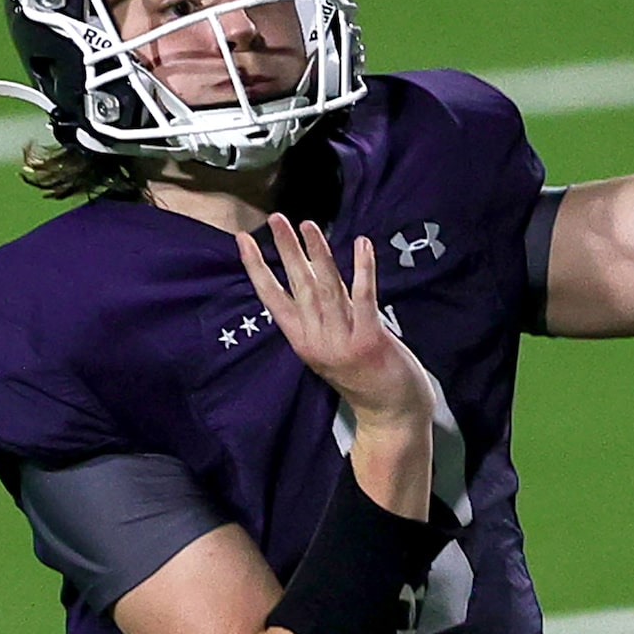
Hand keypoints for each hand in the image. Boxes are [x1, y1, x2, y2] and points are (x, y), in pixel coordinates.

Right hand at [237, 215, 434, 424]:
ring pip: (325, 288)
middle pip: (297, 286)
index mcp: (302, 341)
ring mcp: (342, 340)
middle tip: (276, 218)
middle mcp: (316, 340)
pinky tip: (361, 244)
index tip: (243, 241)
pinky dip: (362, 269)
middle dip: (286, 249)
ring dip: (317, 252)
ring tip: (308, 224)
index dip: (257, 268)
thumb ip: (321, 315)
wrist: (390, 415)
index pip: (272, 299)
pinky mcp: (369, 340)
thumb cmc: (363, 377)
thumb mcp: (330, 348)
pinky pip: (364, 297)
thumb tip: (310, 273)